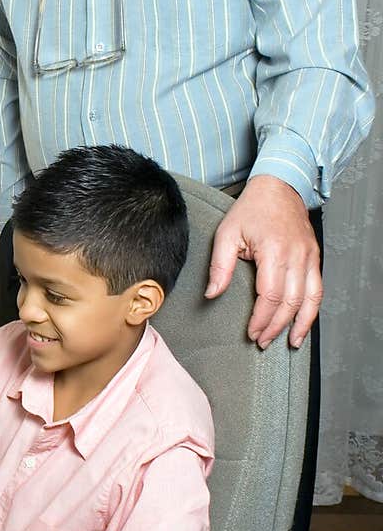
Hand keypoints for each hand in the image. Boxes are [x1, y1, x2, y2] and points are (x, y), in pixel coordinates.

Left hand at [205, 176, 321, 348]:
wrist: (279, 187)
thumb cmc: (252, 209)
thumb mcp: (227, 233)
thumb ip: (220, 266)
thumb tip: (212, 294)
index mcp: (273, 250)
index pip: (269, 295)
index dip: (261, 318)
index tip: (251, 332)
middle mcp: (296, 256)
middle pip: (289, 302)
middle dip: (275, 327)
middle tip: (262, 341)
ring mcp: (309, 257)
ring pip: (309, 300)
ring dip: (298, 325)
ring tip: (288, 343)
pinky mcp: (314, 259)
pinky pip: (317, 291)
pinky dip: (312, 312)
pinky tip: (303, 326)